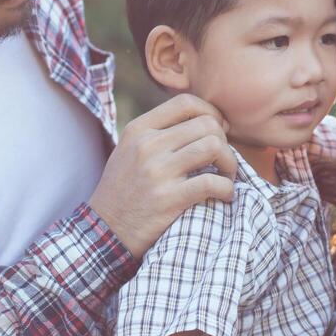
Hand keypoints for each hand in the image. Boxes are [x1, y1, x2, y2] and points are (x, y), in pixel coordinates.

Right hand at [89, 94, 235, 256]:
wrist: (105, 232)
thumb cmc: (123, 191)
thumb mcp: (129, 151)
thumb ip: (157, 133)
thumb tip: (201, 121)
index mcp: (138, 130)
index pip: (186, 103)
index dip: (212, 113)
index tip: (220, 130)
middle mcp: (147, 145)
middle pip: (206, 124)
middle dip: (225, 141)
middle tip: (223, 160)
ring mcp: (158, 171)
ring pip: (214, 147)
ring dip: (230, 163)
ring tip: (226, 176)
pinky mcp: (168, 198)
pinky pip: (213, 182)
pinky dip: (227, 188)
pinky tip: (225, 195)